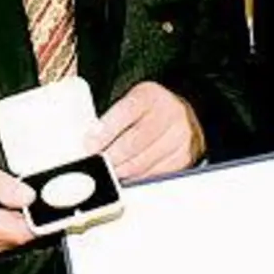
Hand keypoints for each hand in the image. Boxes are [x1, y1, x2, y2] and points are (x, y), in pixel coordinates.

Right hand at [0, 151, 35, 258]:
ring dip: (14, 225)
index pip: (19, 233)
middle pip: (16, 240)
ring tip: (6, 201)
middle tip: (26, 197)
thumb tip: (29, 196)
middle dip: (26, 220)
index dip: (38, 221)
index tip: (50, 208)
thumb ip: (2, 183)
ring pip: (8, 244)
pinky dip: (3, 229)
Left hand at [83, 81, 204, 181]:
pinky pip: (154, 174)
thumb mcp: (130, 102)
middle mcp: (170, 113)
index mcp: (151, 95)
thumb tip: (90, 140)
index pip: (125, 112)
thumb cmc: (148, 111)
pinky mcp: (183, 158)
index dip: (105, 131)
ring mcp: (180, 137)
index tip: (90, 144)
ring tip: (106, 172)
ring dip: (120, 171)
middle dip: (110, 157)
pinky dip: (136, 178)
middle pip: (134, 142)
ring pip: (143, 162)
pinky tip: (125, 176)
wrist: (180, 115)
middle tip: (95, 164)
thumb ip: (111, 118)